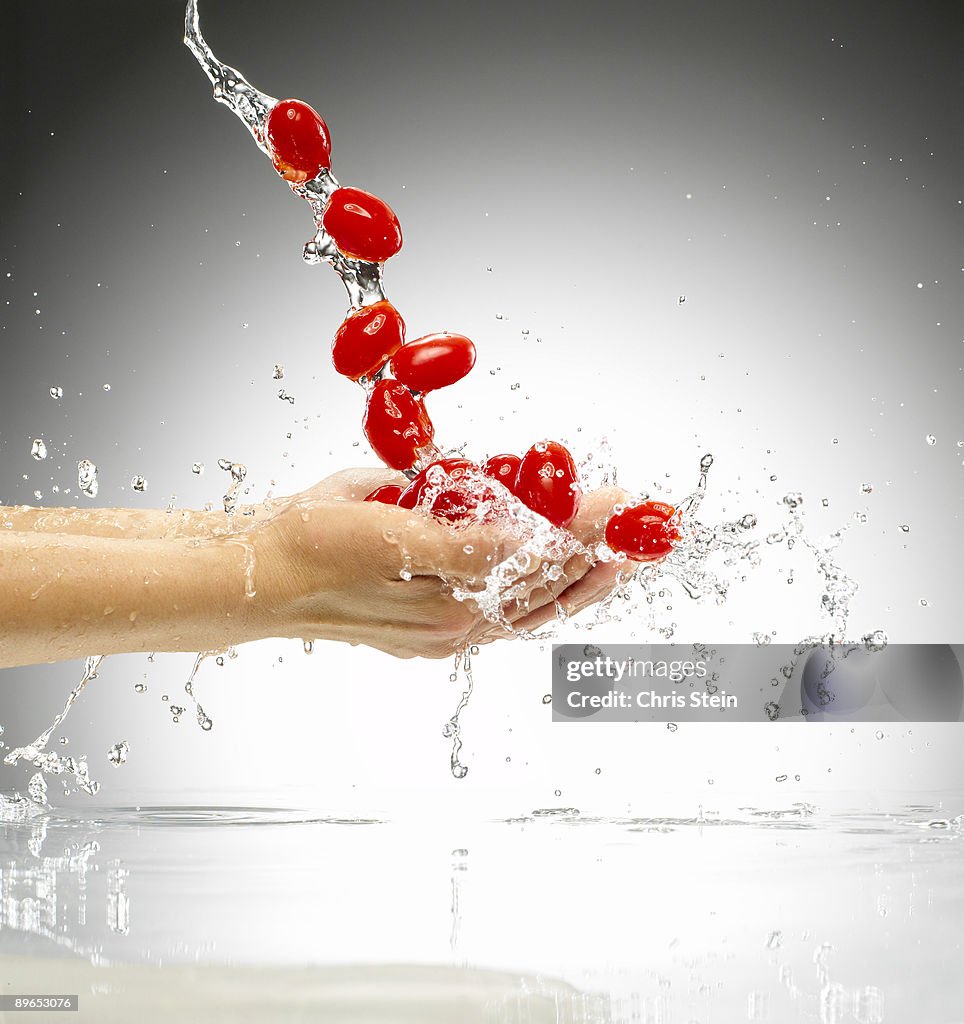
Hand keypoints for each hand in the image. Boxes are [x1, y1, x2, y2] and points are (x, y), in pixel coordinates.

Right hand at [251, 468, 630, 658]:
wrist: (259, 578)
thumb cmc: (310, 543)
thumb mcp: (385, 527)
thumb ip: (461, 537)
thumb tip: (524, 532)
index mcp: (446, 602)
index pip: (533, 561)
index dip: (578, 528)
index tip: (614, 502)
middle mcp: (453, 627)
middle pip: (542, 593)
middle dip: (593, 557)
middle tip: (632, 529)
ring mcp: (443, 635)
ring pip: (528, 614)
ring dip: (577, 587)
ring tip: (617, 566)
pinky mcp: (430, 633)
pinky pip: (501, 620)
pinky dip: (537, 601)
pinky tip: (558, 584)